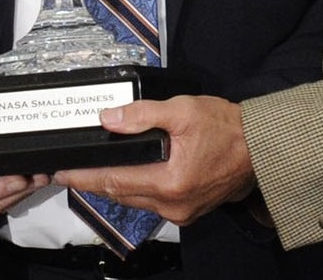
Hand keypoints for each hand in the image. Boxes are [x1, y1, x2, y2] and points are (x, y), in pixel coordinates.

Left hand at [53, 96, 256, 225]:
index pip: (114, 181)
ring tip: (92, 171)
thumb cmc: (228, 128)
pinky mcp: (188, 209)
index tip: (62, 173)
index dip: (84, 177)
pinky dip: (134, 189)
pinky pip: (151, 202)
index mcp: (170, 183)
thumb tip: (109, 118)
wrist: (260, 148)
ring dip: (113, 186)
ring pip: (135, 200)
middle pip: (121, 194)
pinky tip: (125, 175)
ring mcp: (182, 211)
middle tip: (70, 170)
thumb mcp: (182, 111)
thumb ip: (142, 114)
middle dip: (93, 182)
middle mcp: (174, 205)